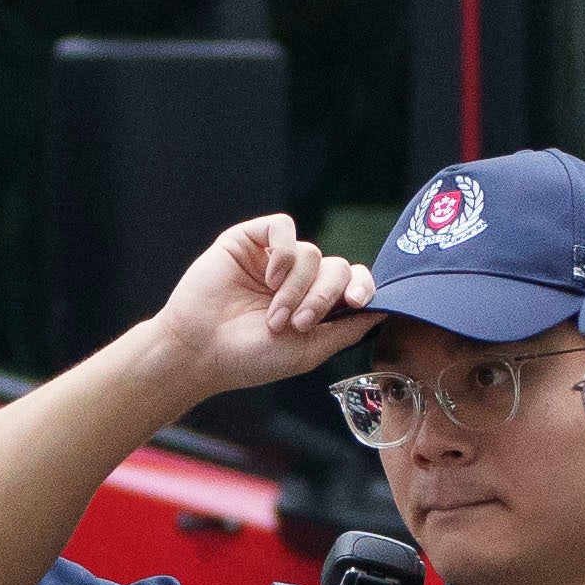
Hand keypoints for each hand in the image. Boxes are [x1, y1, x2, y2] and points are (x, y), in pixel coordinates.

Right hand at [142, 212, 384, 405]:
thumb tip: (384, 312)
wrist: (201, 351)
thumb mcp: (309, 351)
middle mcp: (297, 278)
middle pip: (336, 267)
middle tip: (298, 324)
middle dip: (322, 296)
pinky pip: (282, 226)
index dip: (361, 287)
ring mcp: (273, 258)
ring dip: (296, 287)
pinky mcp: (249, 240)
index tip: (355, 301)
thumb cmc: (250, 358)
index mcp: (315, 303)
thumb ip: (346, 330)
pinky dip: (283, 250)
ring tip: (273, 315)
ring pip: (311, 253)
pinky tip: (269, 275)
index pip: (353, 282)